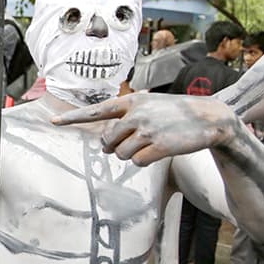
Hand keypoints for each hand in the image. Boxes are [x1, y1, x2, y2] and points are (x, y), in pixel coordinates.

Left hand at [51, 93, 239, 165]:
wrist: (211, 118)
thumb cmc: (176, 113)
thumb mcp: (150, 105)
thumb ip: (127, 117)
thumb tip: (106, 141)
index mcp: (131, 101)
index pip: (96, 110)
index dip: (73, 118)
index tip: (52, 122)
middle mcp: (135, 114)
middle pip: (107, 140)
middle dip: (115, 147)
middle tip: (133, 143)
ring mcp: (147, 129)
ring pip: (121, 154)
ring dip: (132, 155)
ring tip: (151, 144)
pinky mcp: (158, 145)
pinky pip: (137, 162)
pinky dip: (145, 161)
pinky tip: (159, 151)